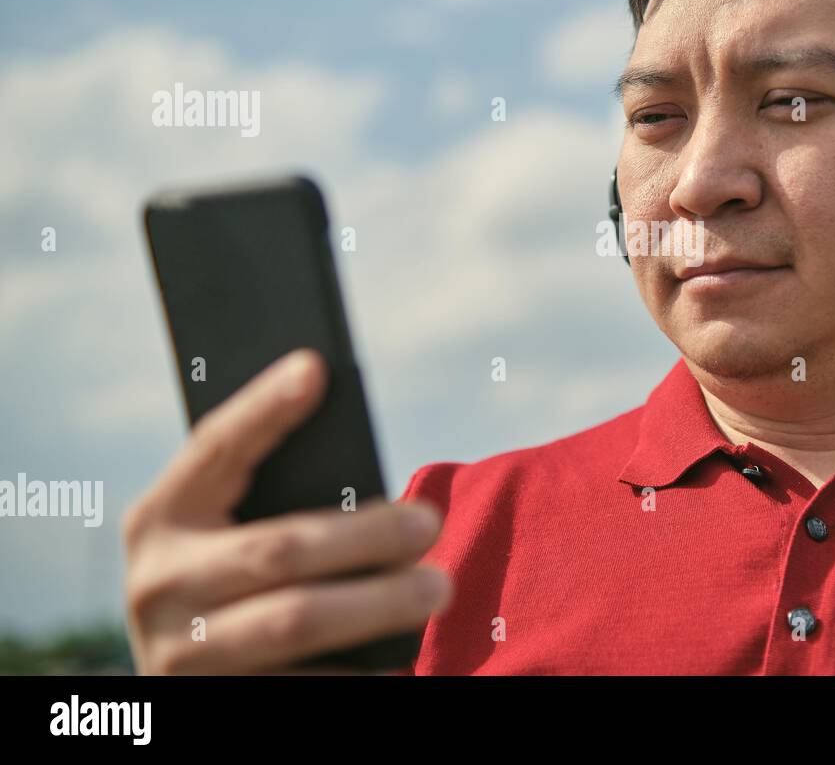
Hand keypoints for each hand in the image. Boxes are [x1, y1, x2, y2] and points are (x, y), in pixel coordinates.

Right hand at [122, 349, 451, 673]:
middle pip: (277, 548)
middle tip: (430, 523)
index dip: (263, 408)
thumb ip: (273, 498)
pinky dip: (361, 669)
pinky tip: (404, 657)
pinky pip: (304, 683)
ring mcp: (180, 654)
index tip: (315, 368)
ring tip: (437, 587)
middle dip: (365, 535)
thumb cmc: (229, 581)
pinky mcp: (213, 703)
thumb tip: (370, 480)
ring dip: (379, 603)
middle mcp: (159, 585)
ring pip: (295, 620)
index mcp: (159, 519)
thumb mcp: (224, 531)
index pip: (213, 449)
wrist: (186, 676)